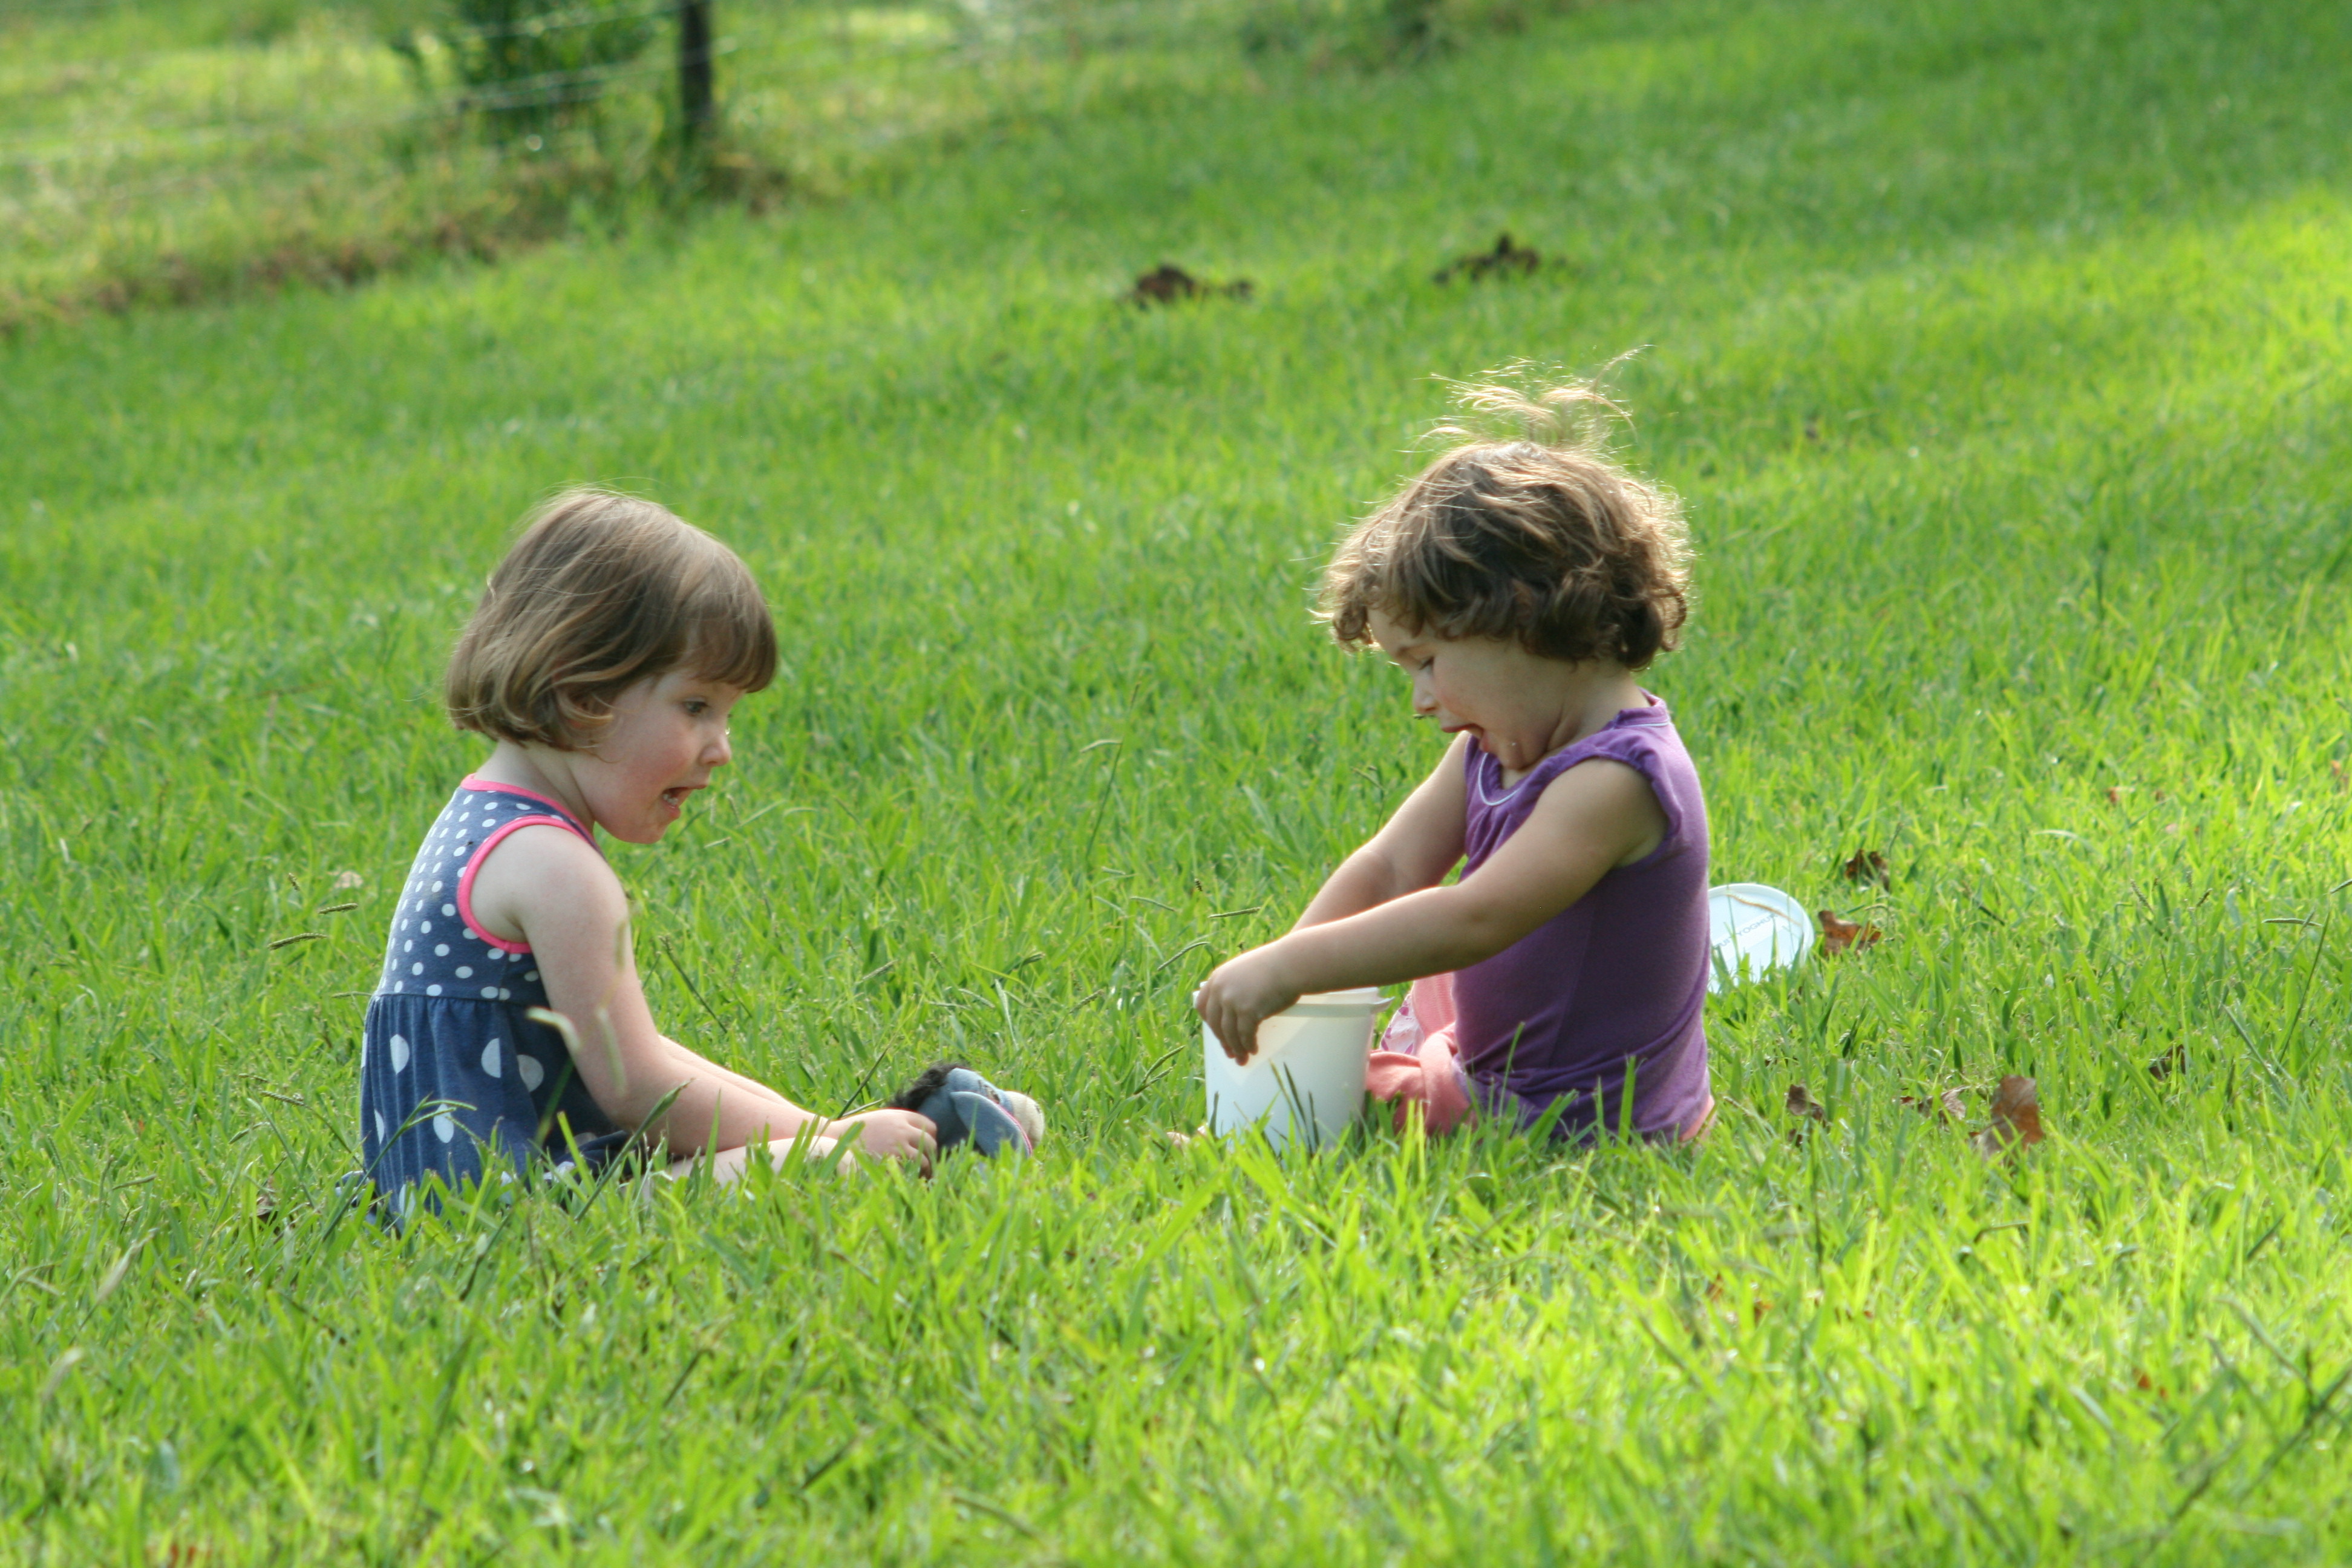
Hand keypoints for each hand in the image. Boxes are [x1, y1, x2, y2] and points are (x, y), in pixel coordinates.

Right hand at [831, 1108, 937, 1170]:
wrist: (837, 1139)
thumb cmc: (859, 1130)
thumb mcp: (882, 1118)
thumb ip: (901, 1123)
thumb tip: (922, 1135)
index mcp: (900, 1116)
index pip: (930, 1126)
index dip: (931, 1137)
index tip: (928, 1146)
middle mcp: (902, 1129)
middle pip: (931, 1143)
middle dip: (932, 1155)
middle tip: (930, 1164)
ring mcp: (896, 1146)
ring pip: (924, 1160)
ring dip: (926, 1169)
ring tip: (923, 1175)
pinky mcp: (889, 1163)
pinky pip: (910, 1172)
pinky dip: (913, 1177)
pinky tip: (910, 1180)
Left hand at [1196, 943, 1302, 1063]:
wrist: (1291, 963)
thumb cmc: (1275, 966)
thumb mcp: (1244, 971)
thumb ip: (1234, 986)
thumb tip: (1235, 1010)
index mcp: (1217, 978)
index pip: (1202, 1005)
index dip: (1209, 1022)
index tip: (1217, 1032)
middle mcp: (1221, 989)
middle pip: (1215, 1023)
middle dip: (1223, 1040)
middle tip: (1230, 1052)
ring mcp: (1233, 1000)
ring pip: (1229, 1033)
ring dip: (1236, 1048)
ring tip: (1242, 1057)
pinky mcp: (1248, 1011)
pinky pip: (1245, 1035)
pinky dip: (1248, 1045)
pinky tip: (1253, 1050)